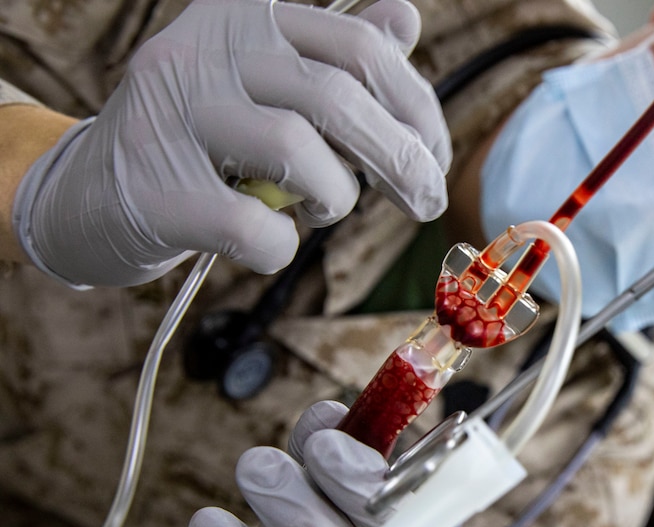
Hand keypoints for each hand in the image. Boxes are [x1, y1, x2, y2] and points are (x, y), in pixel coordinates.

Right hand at [14, 0, 449, 287]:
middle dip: (402, 160)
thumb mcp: (265, 86)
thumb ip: (334, 56)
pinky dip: (282, 247)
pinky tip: (270, 242)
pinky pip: (253, 225)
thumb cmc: (200, 144)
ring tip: (321, 211)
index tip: (436, 157)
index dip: (417, 107)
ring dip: (335, 198)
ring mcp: (171, 116)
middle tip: (427, 203)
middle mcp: (204, 51)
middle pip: (337, 97)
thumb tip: (405, 20)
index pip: (359, 47)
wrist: (86, 195)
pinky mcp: (154, 190)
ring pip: (296, 152)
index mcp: (244, 17)